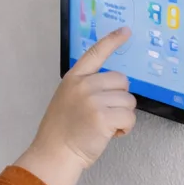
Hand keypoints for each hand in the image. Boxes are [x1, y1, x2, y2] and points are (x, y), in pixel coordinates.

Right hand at [13, 28, 136, 184]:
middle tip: (106, 114)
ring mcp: (92, 100)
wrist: (54, 154)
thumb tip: (113, 86)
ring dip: (122, 116)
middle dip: (120, 99)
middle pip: (122, 81)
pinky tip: (111, 134)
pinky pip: (129, 117)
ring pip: (129, 101)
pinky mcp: (103, 116)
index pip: (95, 53)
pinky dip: (125, 128)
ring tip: (104, 126)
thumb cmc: (61, 132)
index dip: (112, 41)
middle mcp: (83, 86)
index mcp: (73, 79)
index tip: (125, 31)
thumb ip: (86, 88)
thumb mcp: (67, 99)